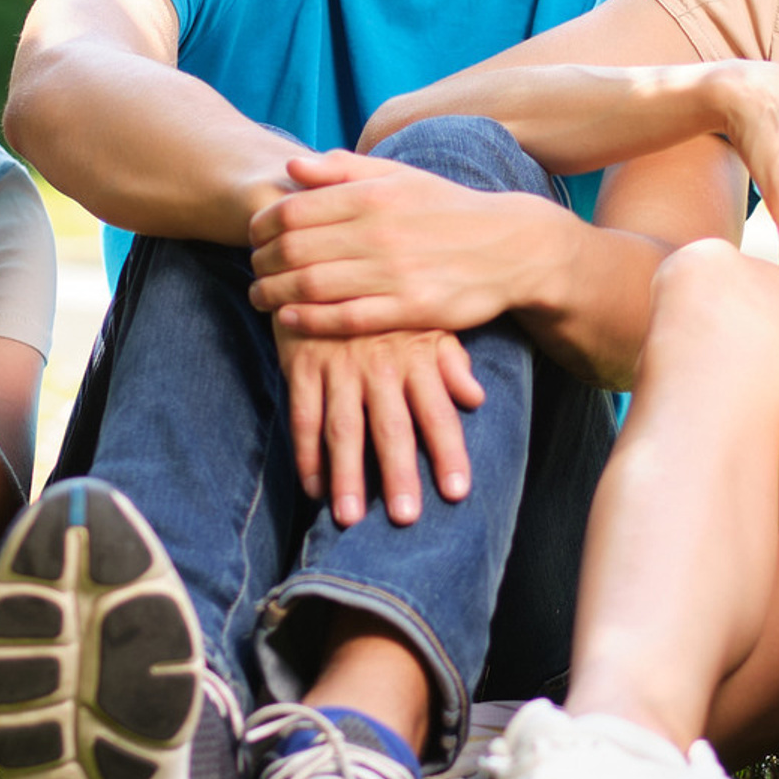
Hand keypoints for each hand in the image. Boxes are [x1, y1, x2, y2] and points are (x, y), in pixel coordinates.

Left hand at [249, 154, 537, 336]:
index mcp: (374, 195)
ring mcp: (395, 273)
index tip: (254, 235)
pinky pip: (344, 318)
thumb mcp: (400, 177)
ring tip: (260, 296)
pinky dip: (308, 320)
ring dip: (273, 293)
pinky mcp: (411, 309)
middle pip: (294, 249)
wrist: (511, 248)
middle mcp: (381, 232)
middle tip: (253, 269)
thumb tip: (293, 165)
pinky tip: (289, 318)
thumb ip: (345, 169)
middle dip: (261, 261)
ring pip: (312, 285)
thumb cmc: (446, 210)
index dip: (261, 225)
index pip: (293, 209)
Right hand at [274, 316, 483, 527]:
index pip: (438, 413)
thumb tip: (476, 397)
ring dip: (346, 474)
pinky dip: (306, 454)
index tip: (456, 492)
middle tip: (405, 517)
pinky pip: (303, 416)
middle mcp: (380, 365)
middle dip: (399, 473)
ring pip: (342, 428)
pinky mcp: (301, 366)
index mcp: (417, 357)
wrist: (329, 260)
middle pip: (391, 428)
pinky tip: (313, 488)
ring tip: (350, 518)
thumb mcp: (427, 321)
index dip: (448, 452)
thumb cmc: (388, 303)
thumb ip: (451, 361)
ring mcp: (338, 366)